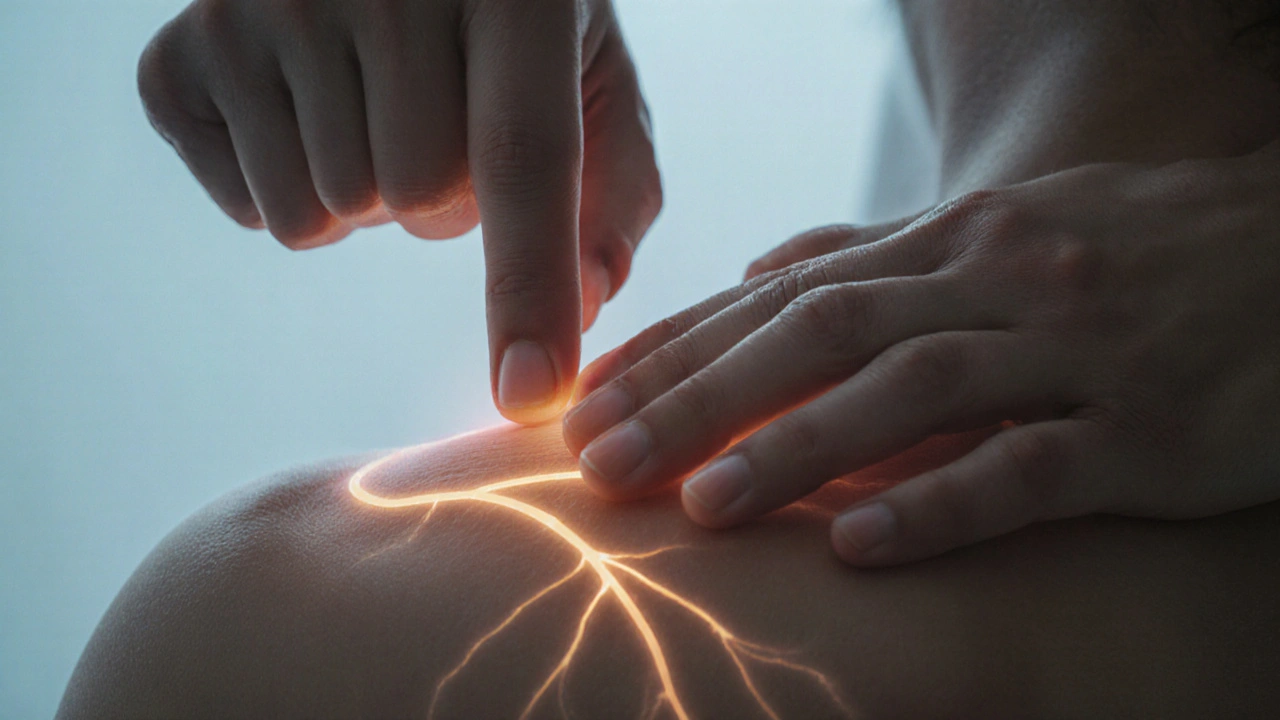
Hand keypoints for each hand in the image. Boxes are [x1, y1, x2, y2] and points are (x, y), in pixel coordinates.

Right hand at [138, 0, 661, 421]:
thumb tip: (583, 307)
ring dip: (364, 198)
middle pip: (415, 204)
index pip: (519, 157)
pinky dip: (287, 190)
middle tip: (437, 120)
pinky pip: (252, 212)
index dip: (527, 286)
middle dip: (440, 200)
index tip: (530, 394)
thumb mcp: (589, 73)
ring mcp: (267, 4)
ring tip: (369, 110)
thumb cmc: (506, 18)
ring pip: (328, 215)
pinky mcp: (184, 51)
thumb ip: (612, 190)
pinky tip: (304, 112)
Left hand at [563, 145, 1279, 565]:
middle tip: (598, 459)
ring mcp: (1074, 351)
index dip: (683, 346)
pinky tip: (861, 547)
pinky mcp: (1149, 431)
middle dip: (700, 398)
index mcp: (955, 239)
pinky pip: (1032, 467)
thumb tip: (765, 268)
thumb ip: (883, 251)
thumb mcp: (1006, 229)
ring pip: (910, 392)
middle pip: (821, 334)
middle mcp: (998, 281)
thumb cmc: (1142, 250)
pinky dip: (941, 505)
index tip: (592, 396)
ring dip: (795, 447)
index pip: (785, 292)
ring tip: (695, 503)